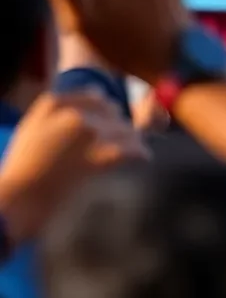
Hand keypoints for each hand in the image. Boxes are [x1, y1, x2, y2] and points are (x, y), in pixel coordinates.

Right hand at [0, 91, 147, 244]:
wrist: (14, 207)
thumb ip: (61, 104)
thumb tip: (99, 90)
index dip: (102, 114)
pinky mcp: (105, 155)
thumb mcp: (32, 127)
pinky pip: (135, 148)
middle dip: (115, 128)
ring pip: (127, 130)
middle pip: (114, 113)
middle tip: (111, 147)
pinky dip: (139, 155)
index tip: (103, 128)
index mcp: (56, 104)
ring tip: (125, 158)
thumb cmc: (22, 171)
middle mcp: (76, 114)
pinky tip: (140, 161)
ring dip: (129, 142)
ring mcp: (92, 133)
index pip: (97, 97)